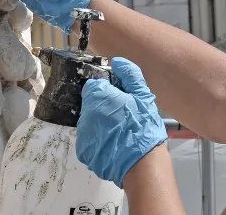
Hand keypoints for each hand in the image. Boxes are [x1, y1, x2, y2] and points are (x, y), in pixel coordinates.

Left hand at [76, 57, 167, 187]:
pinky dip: (99, 141)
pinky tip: (114, 144)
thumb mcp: (143, 96)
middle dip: (103, 107)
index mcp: (97, 96)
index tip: (119, 100)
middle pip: (90, 104)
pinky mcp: (83, 151)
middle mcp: (85, 113)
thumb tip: (117, 61)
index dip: (107, 92)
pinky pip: (89, 139)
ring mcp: (82, 133)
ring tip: (119, 132)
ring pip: (89, 122)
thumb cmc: (143, 126)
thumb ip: (129, 75)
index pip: (94, 86)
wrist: (142, 164)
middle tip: (122, 117)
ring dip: (100, 124)